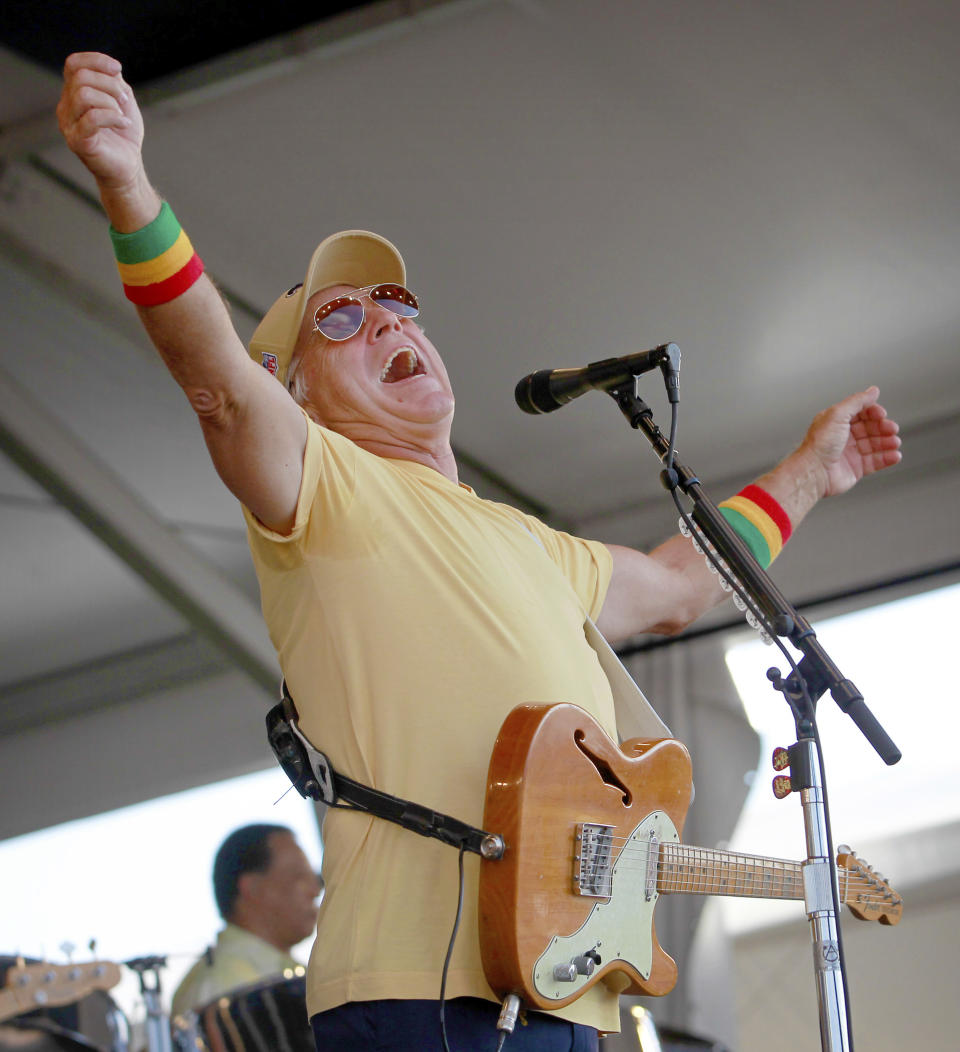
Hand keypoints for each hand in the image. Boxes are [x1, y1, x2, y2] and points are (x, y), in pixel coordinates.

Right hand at [57, 53, 143, 191]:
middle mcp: (66, 106)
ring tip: (122, 116)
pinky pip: (92, 118)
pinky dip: (113, 118)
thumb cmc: (123, 135)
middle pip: (81, 78)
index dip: (95, 60)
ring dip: (110, 102)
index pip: (73, 64)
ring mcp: (69, 124)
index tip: (118, 69)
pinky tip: (124, 124)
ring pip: (84, 95)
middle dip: (110, 85)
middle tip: (124, 101)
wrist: (128, 165)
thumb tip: (111, 69)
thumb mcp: (122, 100)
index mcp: (73, 93)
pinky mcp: (77, 141)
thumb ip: (113, 81)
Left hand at [800, 386, 901, 497]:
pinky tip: (895, 455)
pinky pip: (875, 462)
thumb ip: (857, 401)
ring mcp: (849, 452)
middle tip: (892, 429)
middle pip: (870, 428)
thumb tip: (873, 390)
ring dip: (887, 442)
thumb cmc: (819, 444)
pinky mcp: (855, 468)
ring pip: (875, 445)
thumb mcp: (838, 414)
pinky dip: (887, 458)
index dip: (873, 412)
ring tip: (895, 442)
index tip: (881, 414)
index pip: (860, 413)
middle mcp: (843, 436)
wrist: (814, 471)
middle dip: (883, 427)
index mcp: (836, 421)